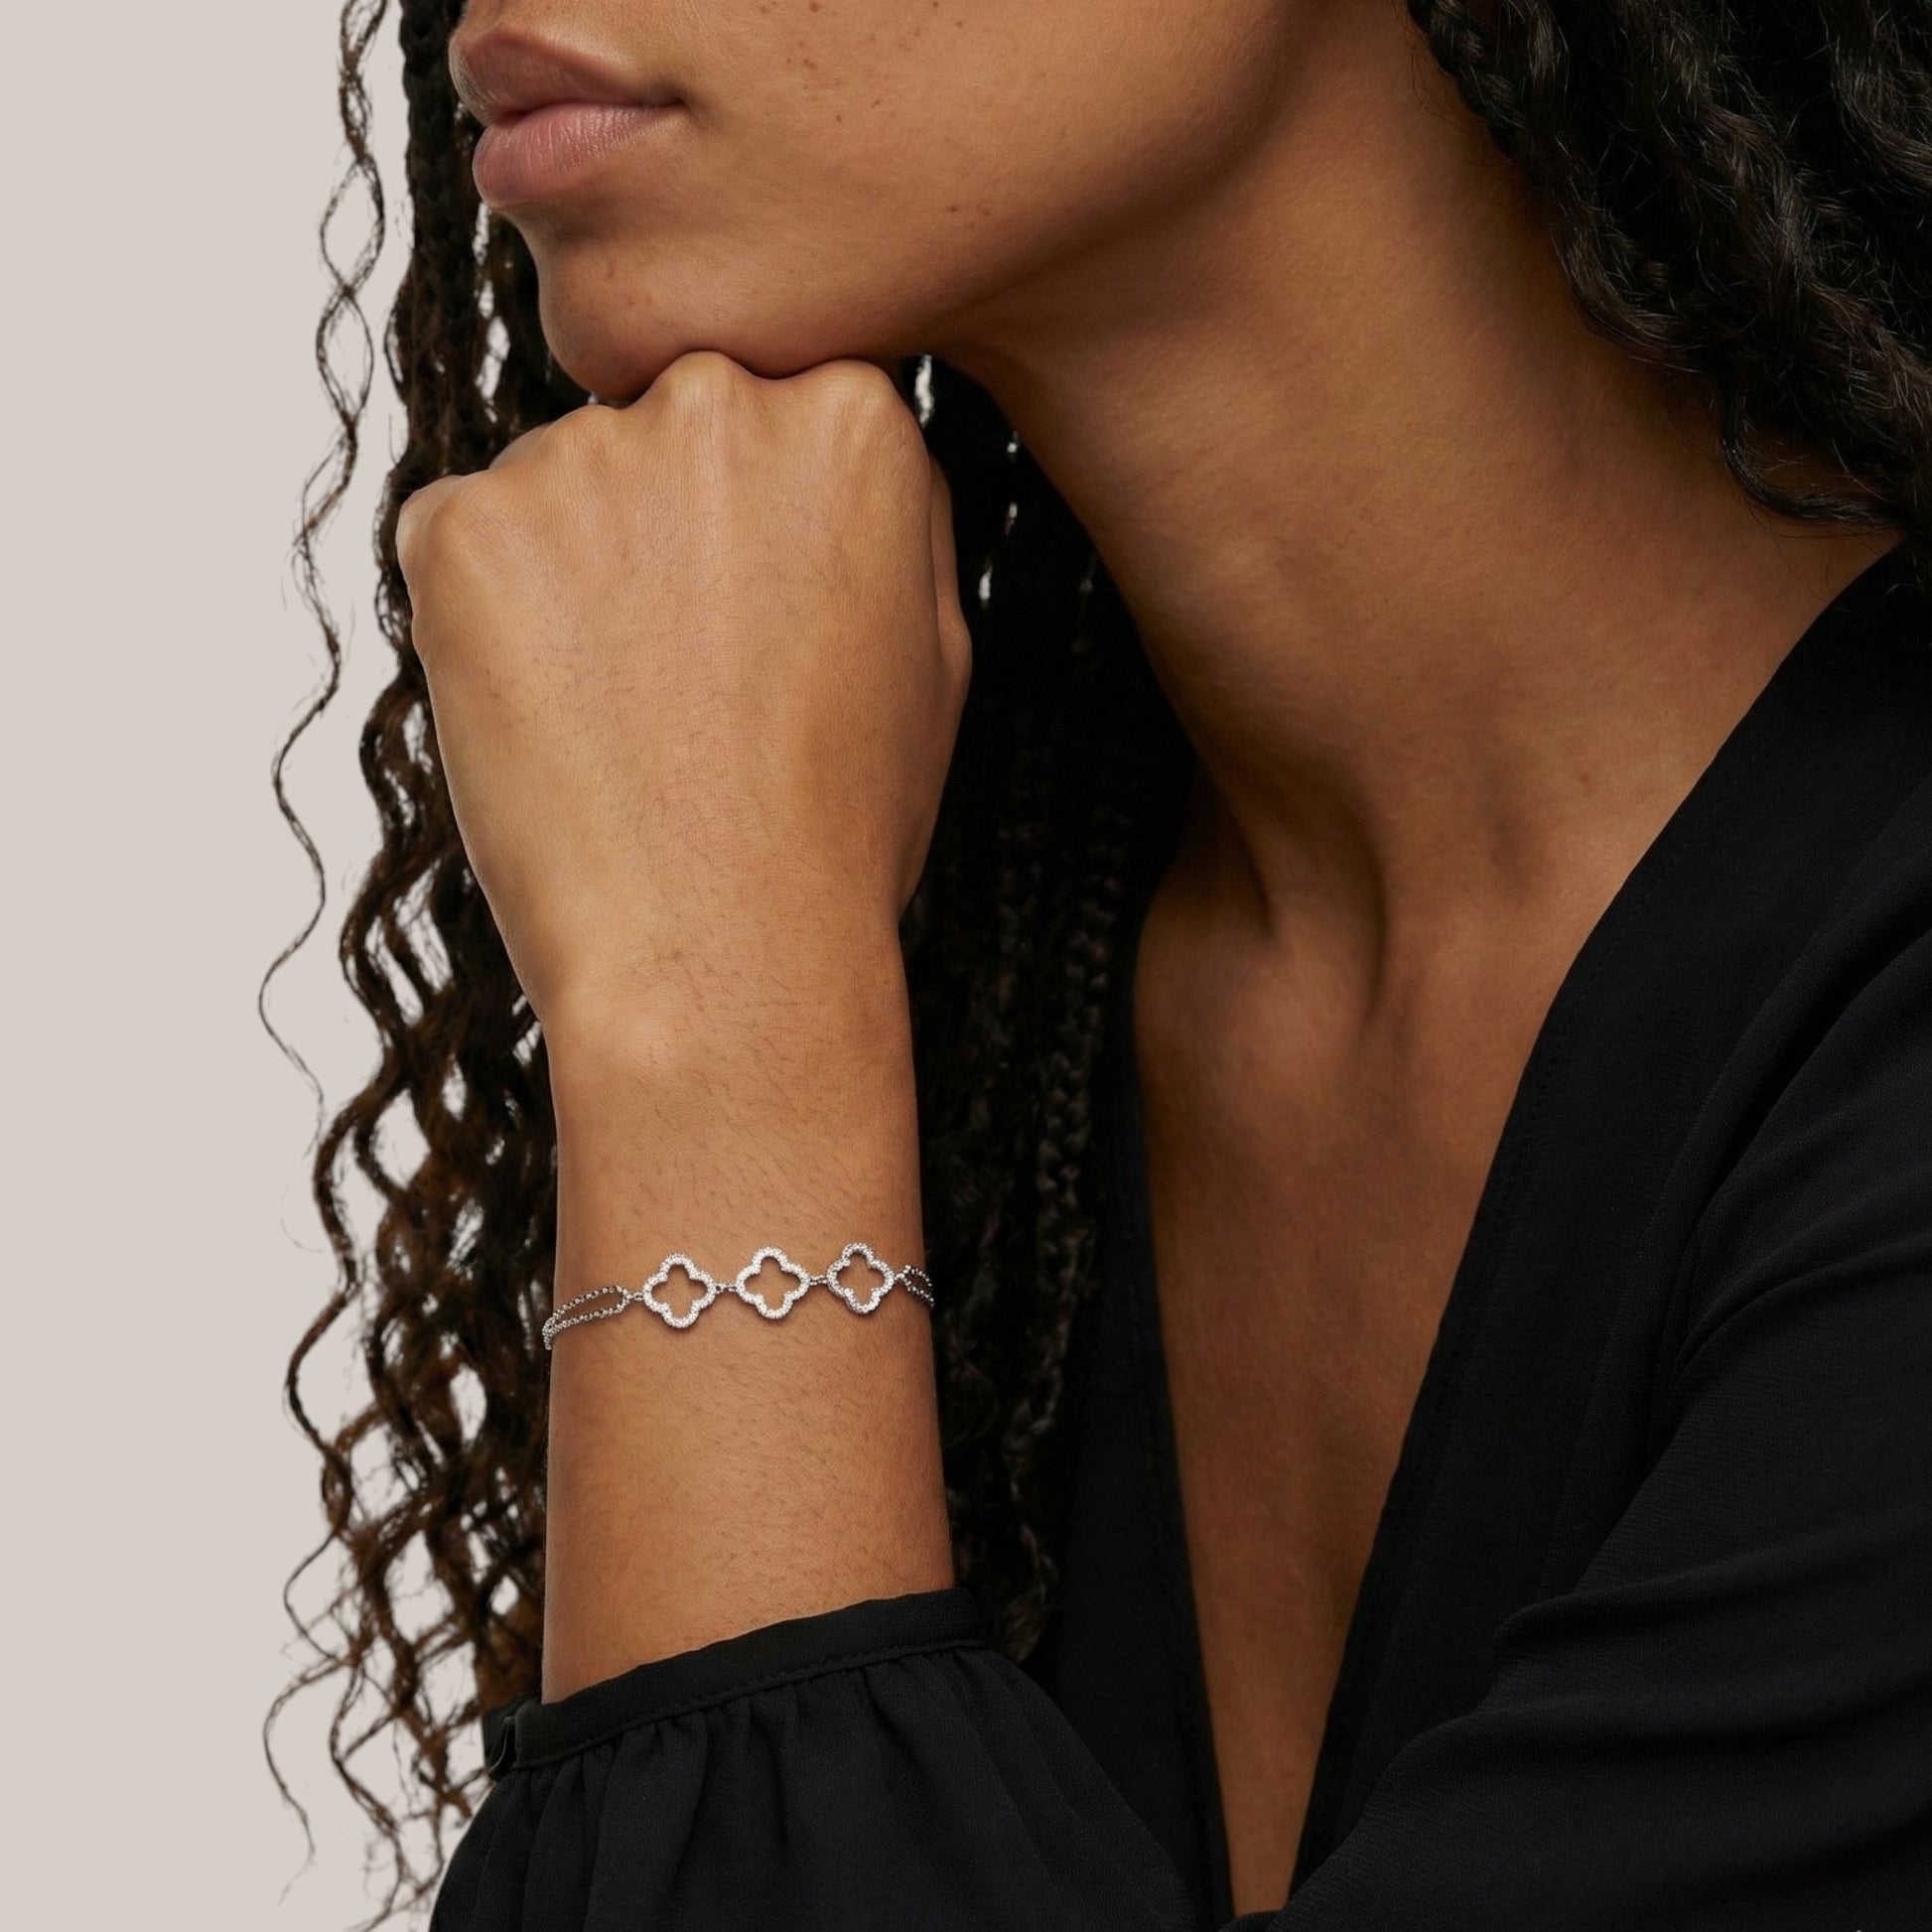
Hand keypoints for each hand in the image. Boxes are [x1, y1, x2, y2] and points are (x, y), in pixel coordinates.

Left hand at [394, 350, 971, 1048]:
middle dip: (671, 530)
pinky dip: (487, 618)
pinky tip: (553, 719)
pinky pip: (461, 540)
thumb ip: (890, 513)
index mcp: (853, 415)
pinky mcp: (460, 526)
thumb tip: (831, 435)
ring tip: (625, 718)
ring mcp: (576, 456)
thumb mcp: (934, 652)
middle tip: (688, 679)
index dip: (766, 531)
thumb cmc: (841, 824)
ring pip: (561, 489)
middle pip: (669, 432)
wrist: (721, 952)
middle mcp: (715, 400)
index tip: (764, 624)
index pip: (783, 415)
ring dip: (576, 574)